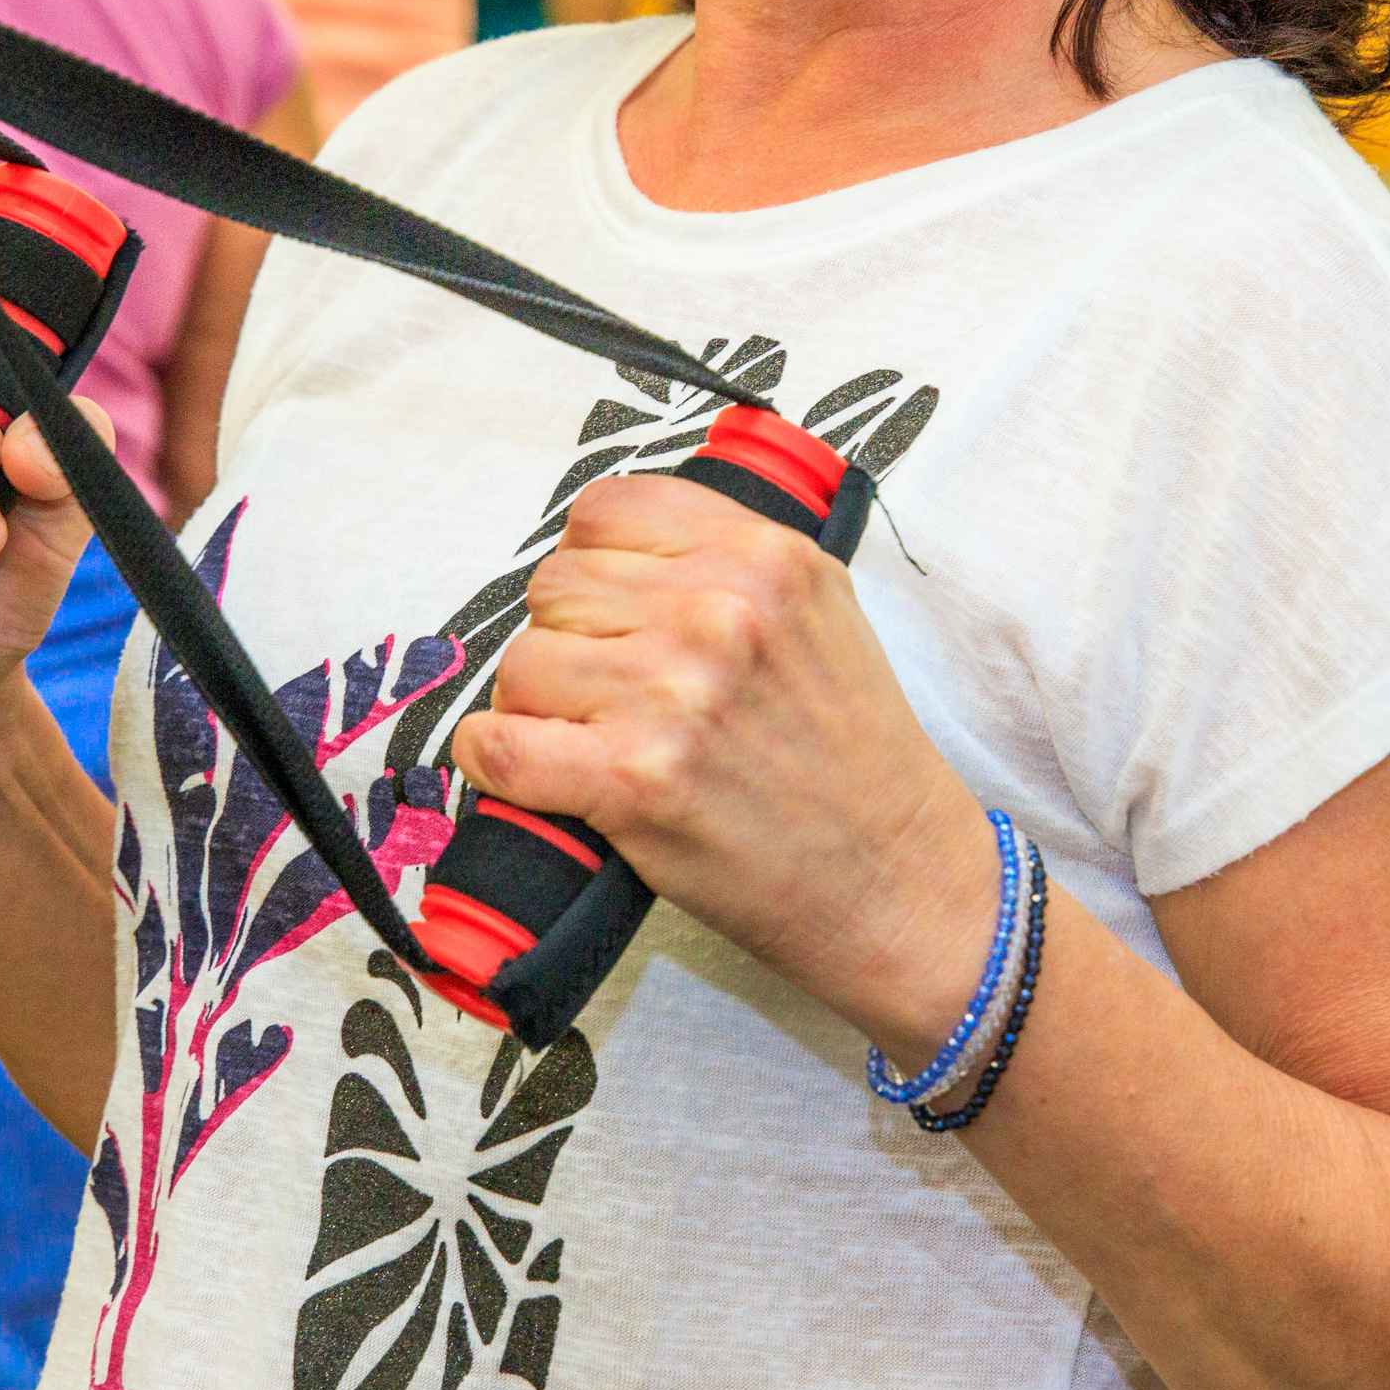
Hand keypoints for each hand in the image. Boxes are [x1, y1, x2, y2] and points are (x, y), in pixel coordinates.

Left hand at [448, 474, 1003, 1049]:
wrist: (896, 878)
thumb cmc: (855, 756)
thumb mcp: (821, 610)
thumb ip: (730, 561)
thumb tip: (615, 553)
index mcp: (762, 555)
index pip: (605, 511)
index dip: (591, 564)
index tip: (607, 610)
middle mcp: (718, 610)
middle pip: (554, 586)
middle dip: (566, 638)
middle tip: (606, 692)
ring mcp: (673, 693)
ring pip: (522, 663)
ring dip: (537, 706)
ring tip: (591, 741)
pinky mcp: (635, 780)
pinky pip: (500, 746)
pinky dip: (493, 761)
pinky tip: (525, 771)